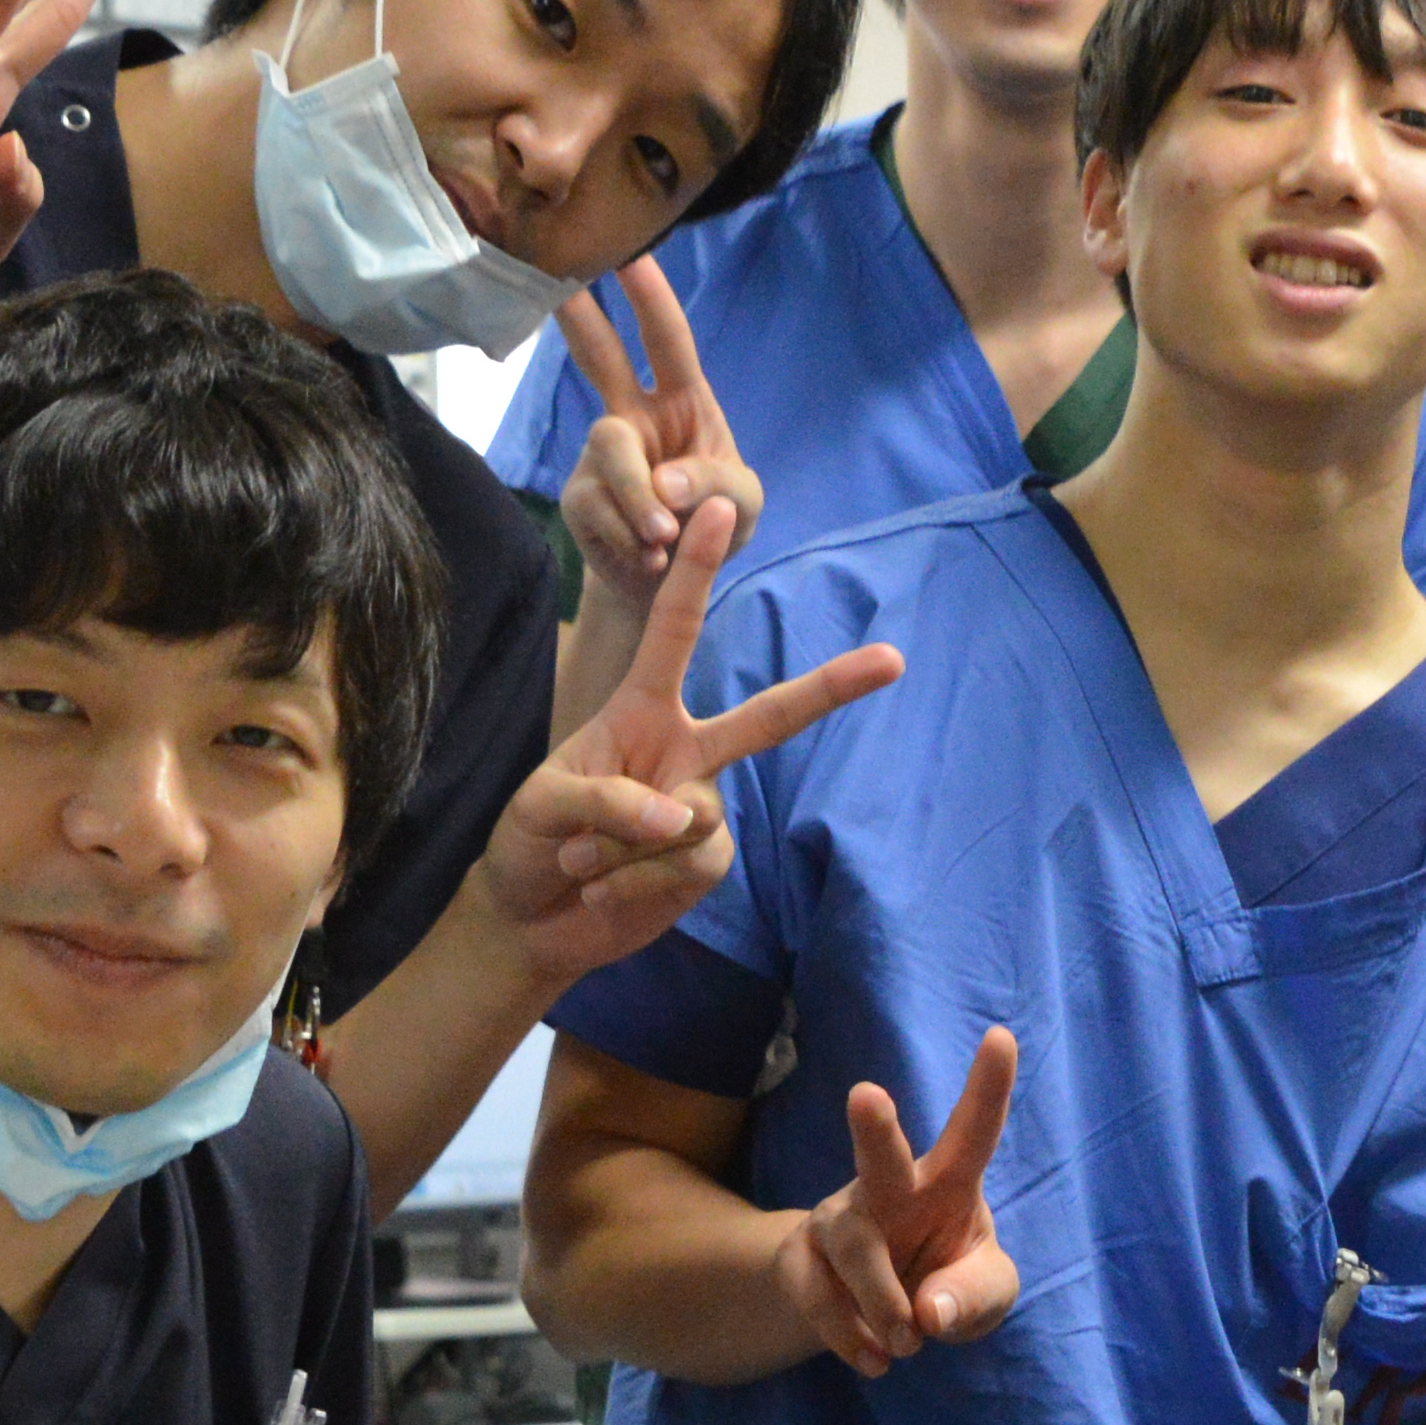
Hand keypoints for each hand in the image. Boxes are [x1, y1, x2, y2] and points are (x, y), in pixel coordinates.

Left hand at [477, 493, 898, 991]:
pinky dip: (632, 885)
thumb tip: (681, 819)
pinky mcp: (709, 862)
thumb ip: (607, 798)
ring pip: (689, 817)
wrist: (532, 917)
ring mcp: (701, 807)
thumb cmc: (532, 839)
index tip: (719, 507)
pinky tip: (601, 893)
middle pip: (768, 716)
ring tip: (581, 862)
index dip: (696, 569)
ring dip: (619, 849)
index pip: (675, 630)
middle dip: (831, 686)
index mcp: (641, 709)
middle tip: (893, 658)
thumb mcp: (544, 803)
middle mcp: (683, 750)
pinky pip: (687, 864)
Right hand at [547, 265, 767, 724]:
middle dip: (580, 317)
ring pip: (609, 451)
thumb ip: (716, 487)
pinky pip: (598, 506)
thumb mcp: (741, 504)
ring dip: (641, 497)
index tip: (631, 254)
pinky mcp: (580, 496)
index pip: (666, 341)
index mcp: (683, 401)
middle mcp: (634, 416)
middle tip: (556, 278)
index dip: (650, 299)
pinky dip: (631, 537)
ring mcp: (602, 455)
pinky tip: (649, 557)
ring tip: (664, 538)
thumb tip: (664, 482)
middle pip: (600, 357)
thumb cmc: (714, 523)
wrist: (671, 585)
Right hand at [787, 1032, 1018, 1376]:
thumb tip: (930, 1313)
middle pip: (880, 1155)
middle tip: (865, 1094)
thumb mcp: (985, 1294)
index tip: (1002, 1035)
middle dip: (875, 1126)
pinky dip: (850, 1336)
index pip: (973, 1131)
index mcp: (948, 1182)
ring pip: (856, 1249)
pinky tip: (876, 1358)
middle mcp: (888, 1187)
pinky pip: (818, 1295)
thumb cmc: (946, 1282)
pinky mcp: (800, 1257)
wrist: (872, 1316)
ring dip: (884, 1303)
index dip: (988, 1086)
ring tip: (908, 1343)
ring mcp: (839, 1218)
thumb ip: (976, 1298)